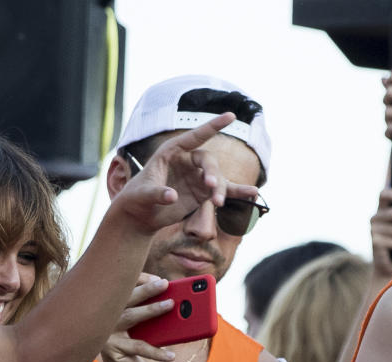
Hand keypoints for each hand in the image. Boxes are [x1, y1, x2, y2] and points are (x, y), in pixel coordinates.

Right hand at [101, 274, 175, 361]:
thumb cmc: (145, 355)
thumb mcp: (155, 334)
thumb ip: (161, 320)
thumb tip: (184, 306)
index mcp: (116, 310)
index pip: (126, 289)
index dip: (142, 281)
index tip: (161, 280)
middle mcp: (108, 318)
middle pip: (126, 298)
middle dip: (146, 289)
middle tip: (165, 284)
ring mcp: (107, 333)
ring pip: (130, 317)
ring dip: (151, 309)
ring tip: (170, 304)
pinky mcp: (112, 350)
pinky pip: (138, 347)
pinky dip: (157, 351)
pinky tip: (172, 355)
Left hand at [112, 113, 260, 232]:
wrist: (141, 215)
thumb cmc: (137, 198)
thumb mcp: (142, 195)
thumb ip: (156, 193)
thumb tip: (172, 196)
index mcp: (172, 152)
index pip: (194, 136)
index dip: (212, 126)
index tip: (231, 116)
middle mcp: (188, 161)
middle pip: (208, 161)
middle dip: (211, 173)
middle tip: (210, 187)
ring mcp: (197, 176)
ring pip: (216, 178)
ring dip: (219, 189)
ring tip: (217, 203)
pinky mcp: (203, 192)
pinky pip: (223, 190)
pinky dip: (237, 191)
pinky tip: (253, 193)